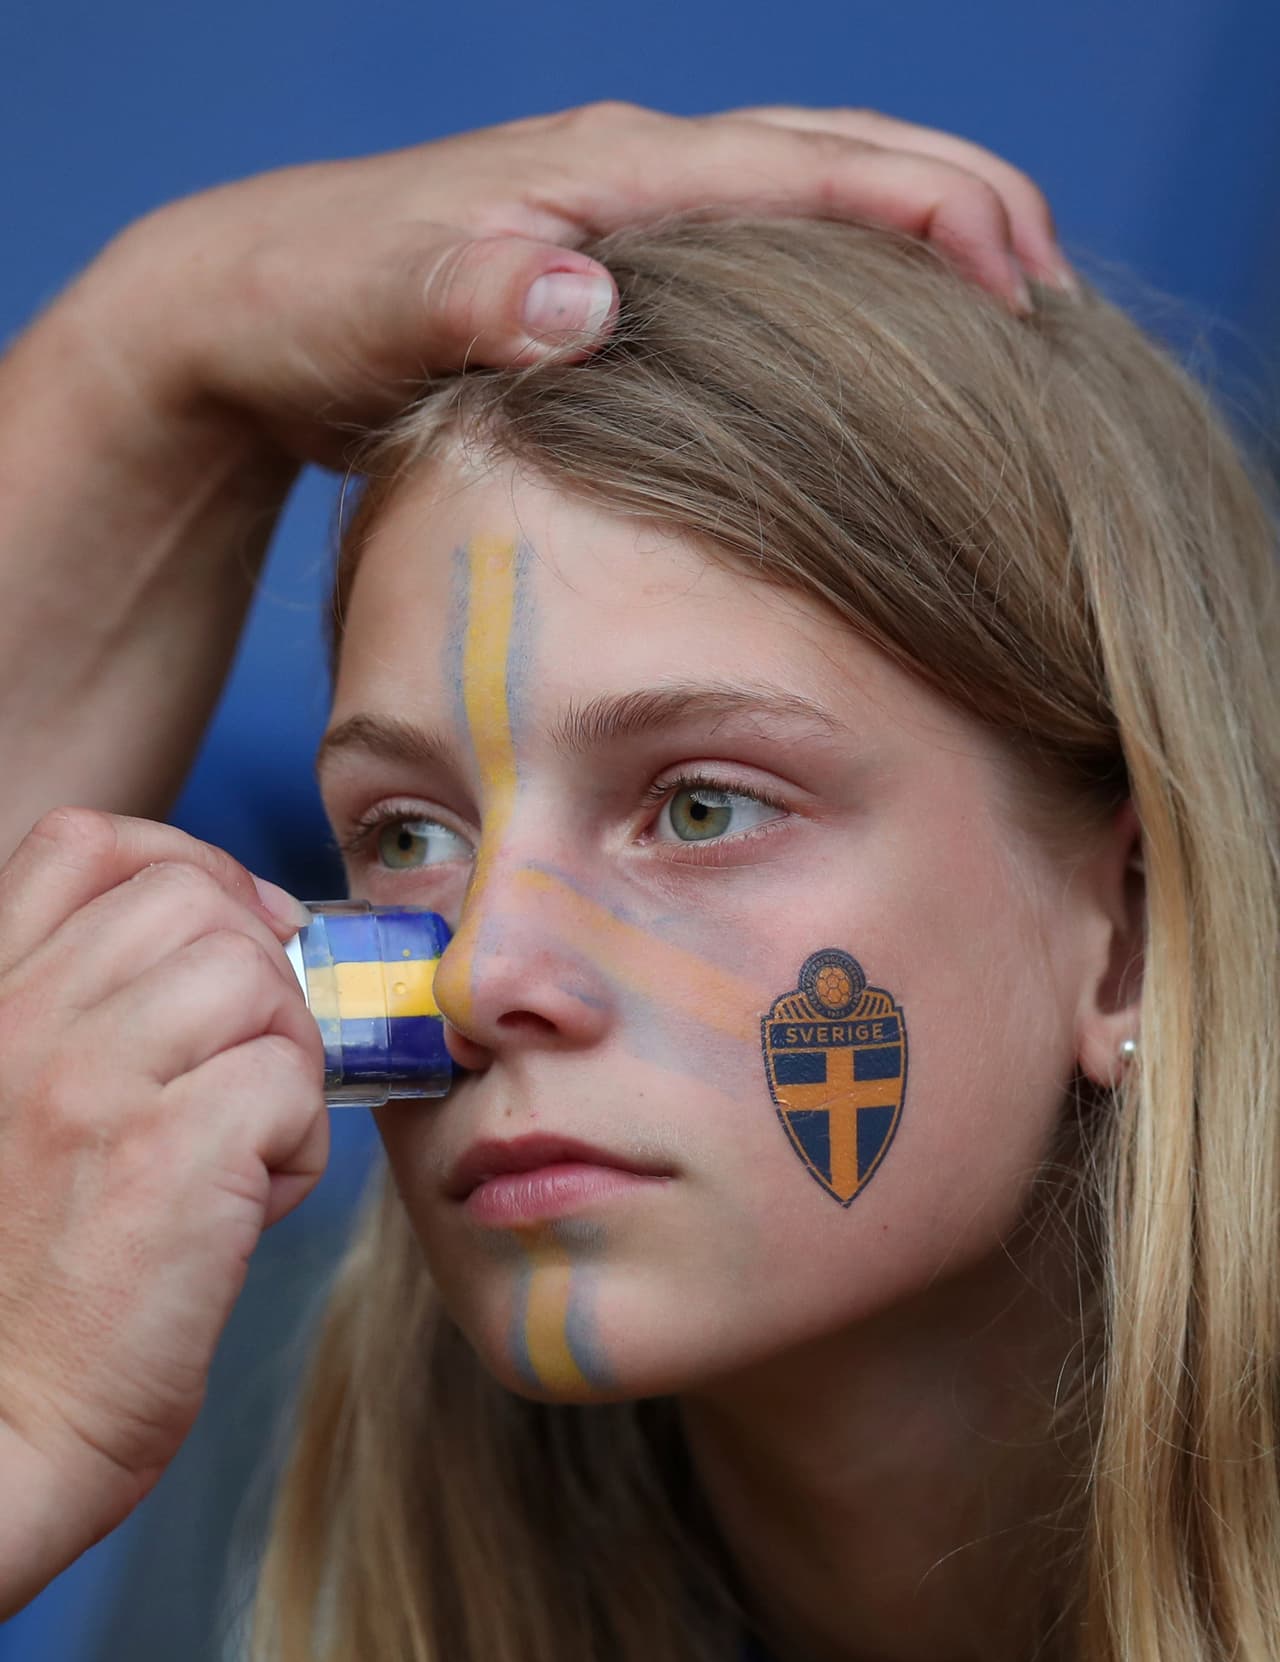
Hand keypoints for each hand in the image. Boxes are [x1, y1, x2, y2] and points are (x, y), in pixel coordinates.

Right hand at [0, 809, 323, 1615]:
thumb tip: (228, 952)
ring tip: (242, 1143)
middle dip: (256, 972)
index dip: (187, 867)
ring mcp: (89, 1083)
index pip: (85, 845)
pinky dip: (295, 1143)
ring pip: (256, 978)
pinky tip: (247, 1205)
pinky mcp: (171, 1157)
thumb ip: (74, 1023)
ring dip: (280, 1056)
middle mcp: (16, 1023)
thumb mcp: (4, 1110)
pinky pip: (289, 1081)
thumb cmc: (10, 1291)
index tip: (234, 935)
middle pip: (194, 901)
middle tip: (248, 1068)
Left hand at [94, 102, 1072, 466]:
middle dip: (960, 205)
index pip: (806, 172)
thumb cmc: (308, 308)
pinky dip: (835, 275)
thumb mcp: (371, 308)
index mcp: (609, 176)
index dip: (928, 219)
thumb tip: (578, 295)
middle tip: (1053, 292)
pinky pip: (757, 249)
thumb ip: (468, 294)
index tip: (1023, 286)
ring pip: (807, 194)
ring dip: (912, 234)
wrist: (242, 303)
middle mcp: (630, 173)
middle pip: (836, 156)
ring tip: (1000, 306)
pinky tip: (861, 342)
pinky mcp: (605, 258)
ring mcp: (620, 211)